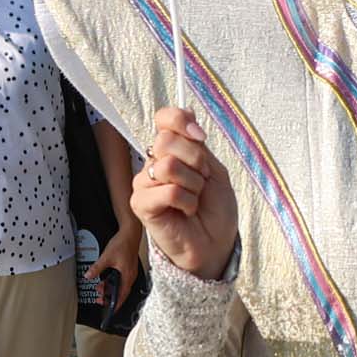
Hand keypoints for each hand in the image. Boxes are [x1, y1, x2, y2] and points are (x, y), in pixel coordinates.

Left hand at [91, 223, 143, 301]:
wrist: (130, 233)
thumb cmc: (123, 244)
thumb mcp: (106, 258)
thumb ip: (97, 269)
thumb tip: (89, 276)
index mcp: (127, 276)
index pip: (122, 295)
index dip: (116, 304)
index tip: (110, 311)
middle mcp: (130, 275)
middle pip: (121, 291)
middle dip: (110, 295)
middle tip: (100, 298)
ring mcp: (130, 271)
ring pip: (120, 284)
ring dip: (110, 287)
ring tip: (100, 287)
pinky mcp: (128, 266)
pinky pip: (121, 278)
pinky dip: (113, 280)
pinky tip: (106, 278)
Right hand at [131, 105, 237, 277]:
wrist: (215, 243)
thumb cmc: (215, 210)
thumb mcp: (214, 170)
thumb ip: (198, 145)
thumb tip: (188, 113)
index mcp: (172, 150)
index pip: (165, 118)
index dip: (181, 121)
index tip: (200, 136)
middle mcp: (154, 163)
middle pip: (167, 140)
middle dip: (196, 161)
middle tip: (202, 182)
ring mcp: (144, 183)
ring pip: (168, 165)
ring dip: (193, 185)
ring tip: (194, 199)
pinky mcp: (141, 204)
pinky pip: (168, 190)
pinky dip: (187, 202)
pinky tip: (186, 211)